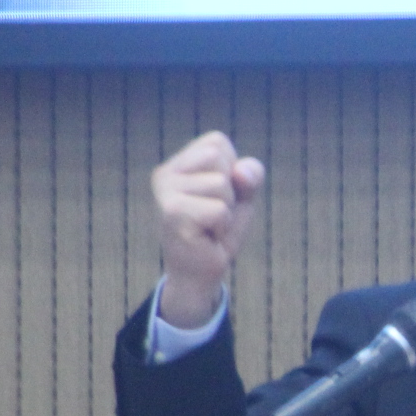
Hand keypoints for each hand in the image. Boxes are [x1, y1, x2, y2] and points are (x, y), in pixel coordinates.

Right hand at [149, 131, 264, 328]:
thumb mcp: (242, 197)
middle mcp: (165, 174)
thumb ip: (250, 176)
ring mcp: (165, 193)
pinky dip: (222, 226)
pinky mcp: (172, 213)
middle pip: (219, 159)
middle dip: (229, 190)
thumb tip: (241, 172)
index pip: (217, 142)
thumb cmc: (218, 231)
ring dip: (225, 210)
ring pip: (221, 184)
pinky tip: (205, 237)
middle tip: (213, 214)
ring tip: (209, 226)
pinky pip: (219, 209)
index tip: (217, 196)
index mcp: (177, 164)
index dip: (232, 170)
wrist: (200, 274)